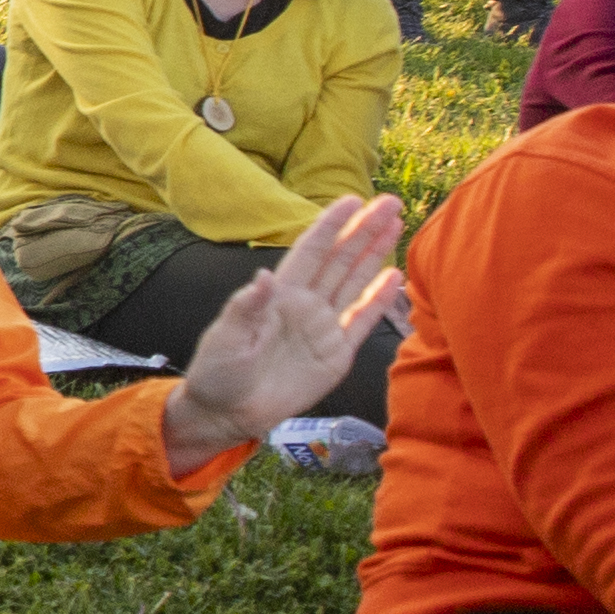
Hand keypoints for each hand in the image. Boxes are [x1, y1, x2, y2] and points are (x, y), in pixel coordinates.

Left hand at [169, 194, 412, 445]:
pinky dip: (378, 300)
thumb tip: (264, 275)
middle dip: (363, 230)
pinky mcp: (336, 354)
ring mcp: (322, 327)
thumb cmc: (218, 372)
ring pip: (354, 282)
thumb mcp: (226, 339)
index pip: (310, 251)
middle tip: (390, 203)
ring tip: (396, 226)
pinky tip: (395, 277)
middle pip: (340, 259)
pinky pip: (361, 321)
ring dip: (375, 255)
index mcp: (278, 295)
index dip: (330, 225)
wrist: (228, 413)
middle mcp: (304, 304)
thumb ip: (247, 308)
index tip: (352, 199)